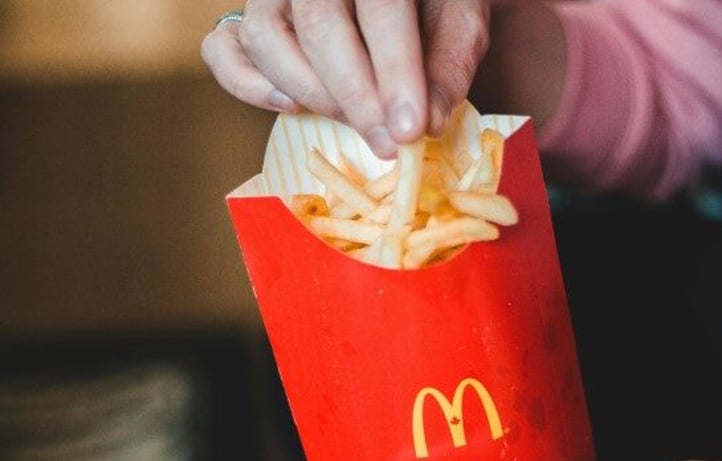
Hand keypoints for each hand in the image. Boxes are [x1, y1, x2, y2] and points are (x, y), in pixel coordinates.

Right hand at [201, 0, 490, 157]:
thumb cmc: (430, 2)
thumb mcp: (459, 18)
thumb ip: (449, 63)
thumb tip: (427, 121)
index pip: (380, 9)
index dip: (394, 74)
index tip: (410, 130)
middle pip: (319, 27)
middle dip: (357, 99)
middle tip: (388, 145)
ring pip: (266, 37)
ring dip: (312, 94)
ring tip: (354, 122)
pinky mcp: (245, 17)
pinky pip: (222, 49)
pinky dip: (248, 84)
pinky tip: (292, 106)